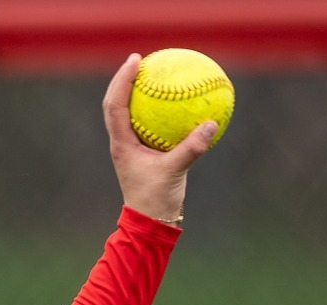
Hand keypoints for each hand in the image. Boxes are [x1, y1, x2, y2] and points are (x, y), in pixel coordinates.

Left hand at [103, 53, 215, 224]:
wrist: (150, 222)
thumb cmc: (156, 200)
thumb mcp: (176, 172)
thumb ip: (192, 148)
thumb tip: (211, 125)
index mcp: (122, 144)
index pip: (115, 105)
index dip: (122, 80)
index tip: (135, 60)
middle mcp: (121, 142)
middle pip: (115, 103)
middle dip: (124, 79)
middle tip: (139, 60)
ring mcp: (130, 148)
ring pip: (127, 113)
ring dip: (135, 93)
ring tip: (151, 75)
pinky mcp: (141, 154)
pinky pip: (147, 125)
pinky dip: (155, 112)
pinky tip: (173, 104)